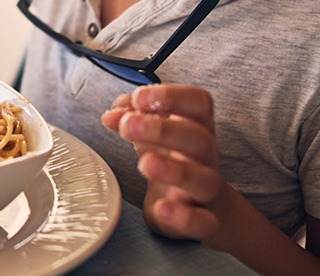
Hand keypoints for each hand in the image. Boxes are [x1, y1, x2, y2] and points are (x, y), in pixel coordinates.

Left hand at [102, 84, 229, 241]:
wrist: (201, 208)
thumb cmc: (174, 160)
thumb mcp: (152, 135)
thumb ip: (132, 117)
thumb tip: (113, 113)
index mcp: (196, 127)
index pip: (199, 103)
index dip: (173, 96)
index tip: (140, 97)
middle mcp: (205, 156)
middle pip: (198, 137)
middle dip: (163, 129)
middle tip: (128, 126)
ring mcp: (206, 190)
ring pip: (204, 179)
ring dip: (175, 170)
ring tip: (145, 163)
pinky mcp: (203, 221)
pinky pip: (202, 222)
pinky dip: (183, 217)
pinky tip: (161, 207)